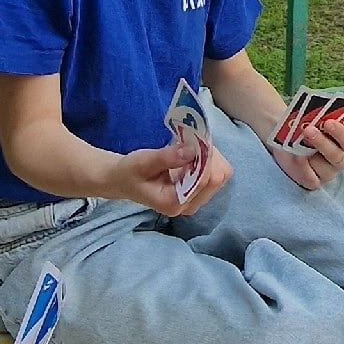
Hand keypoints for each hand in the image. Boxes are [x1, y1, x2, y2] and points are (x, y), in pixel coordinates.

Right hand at [108, 141, 230, 215]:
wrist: (123, 181)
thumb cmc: (130, 172)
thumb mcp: (143, 162)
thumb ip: (167, 158)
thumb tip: (192, 150)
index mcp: (174, 203)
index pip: (205, 180)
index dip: (205, 156)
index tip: (196, 138)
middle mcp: (189, 206)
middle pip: (217, 178)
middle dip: (210, 156)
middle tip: (193, 140)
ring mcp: (195, 200)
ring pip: (220, 175)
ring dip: (210, 156)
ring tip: (191, 146)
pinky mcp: (198, 193)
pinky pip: (215, 174)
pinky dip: (208, 160)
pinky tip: (192, 153)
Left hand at [267, 115, 343, 189]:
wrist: (285, 133)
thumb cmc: (304, 124)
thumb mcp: (312, 118)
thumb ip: (319, 117)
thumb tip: (320, 114)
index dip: (340, 132)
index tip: (328, 122)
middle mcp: (338, 159)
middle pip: (337, 157)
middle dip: (323, 143)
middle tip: (309, 130)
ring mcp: (327, 172)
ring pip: (326, 170)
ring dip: (311, 156)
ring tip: (298, 143)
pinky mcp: (314, 181)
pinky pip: (312, 180)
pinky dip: (303, 168)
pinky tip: (295, 156)